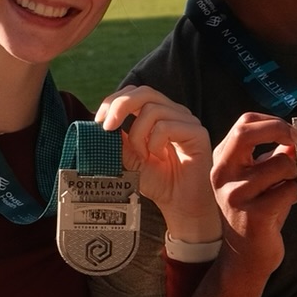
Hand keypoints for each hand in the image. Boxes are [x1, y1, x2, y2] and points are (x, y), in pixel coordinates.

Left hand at [96, 86, 220, 244]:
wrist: (179, 204)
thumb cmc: (158, 181)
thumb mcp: (130, 157)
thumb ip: (118, 139)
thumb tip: (99, 124)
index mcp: (158, 113)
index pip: (135, 92)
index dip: (114, 101)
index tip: (98, 122)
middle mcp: (174, 112)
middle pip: (144, 92)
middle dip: (120, 106)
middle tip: (107, 127)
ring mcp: (187, 120)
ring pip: (152, 110)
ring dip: (138, 135)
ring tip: (142, 155)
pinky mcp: (197, 132)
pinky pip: (166, 126)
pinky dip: (154, 143)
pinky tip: (158, 157)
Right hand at [210, 112, 296, 282]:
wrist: (246, 256)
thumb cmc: (256, 213)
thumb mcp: (260, 179)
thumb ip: (273, 156)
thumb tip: (296, 136)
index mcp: (223, 161)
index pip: (243, 123)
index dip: (272, 121)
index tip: (292, 132)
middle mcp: (222, 174)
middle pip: (247, 132)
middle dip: (280, 130)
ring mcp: (235, 194)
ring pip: (280, 163)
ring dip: (295, 173)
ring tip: (290, 186)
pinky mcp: (253, 214)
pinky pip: (288, 189)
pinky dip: (296, 193)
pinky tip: (289, 202)